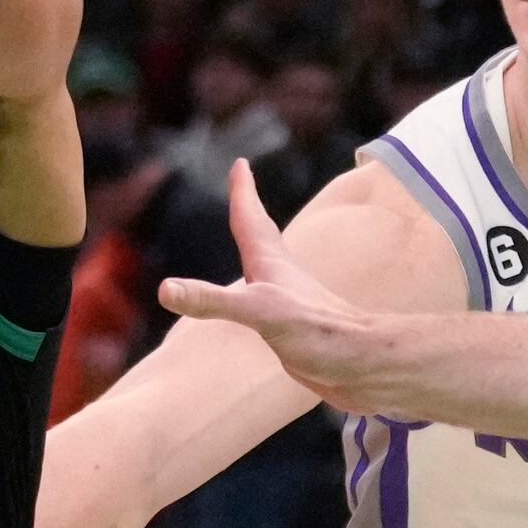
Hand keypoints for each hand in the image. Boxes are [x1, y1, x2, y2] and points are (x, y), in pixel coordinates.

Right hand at [160, 160, 407, 409]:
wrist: (362, 365)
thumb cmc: (317, 333)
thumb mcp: (259, 312)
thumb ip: (212, 301)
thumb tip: (165, 289)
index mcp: (271, 264)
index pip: (251, 220)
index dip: (243, 192)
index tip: (240, 163)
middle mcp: (280, 276)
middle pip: (260, 233)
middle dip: (248, 208)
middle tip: (242, 183)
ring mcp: (288, 301)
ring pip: (267, 263)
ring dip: (256, 244)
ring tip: (250, 237)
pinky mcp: (292, 327)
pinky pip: (267, 296)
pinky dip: (257, 286)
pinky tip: (259, 299)